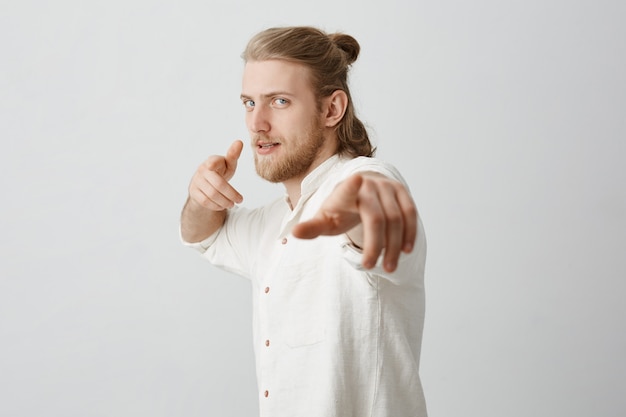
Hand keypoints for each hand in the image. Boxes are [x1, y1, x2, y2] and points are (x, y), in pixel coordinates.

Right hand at [188, 139, 243, 210]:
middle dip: (231, 194)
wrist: (205, 184)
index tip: (211, 166)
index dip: (213, 163)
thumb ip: (233, 155)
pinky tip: (223, 206)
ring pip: (212, 195)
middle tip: (240, 200)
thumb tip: (239, 142)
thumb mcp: (228, 164)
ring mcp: (196, 181)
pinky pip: (205, 201)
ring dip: (225, 202)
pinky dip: (216, 206)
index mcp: (212, 160)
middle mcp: (202, 170)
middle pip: (218, 184)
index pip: (213, 162)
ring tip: (232, 204)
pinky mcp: (193, 192)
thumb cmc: (220, 171)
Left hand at [291, 173, 417, 272]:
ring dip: (394, 246)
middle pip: (377, 218)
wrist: (361, 189)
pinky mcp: (401, 191)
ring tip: (389, 267)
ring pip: (397, 219)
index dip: (351, 185)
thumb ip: (312, 228)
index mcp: (346, 191)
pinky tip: (405, 251)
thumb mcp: (326, 219)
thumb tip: (294, 234)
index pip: (348, 189)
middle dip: (375, 245)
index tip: (356, 180)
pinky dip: (410, 233)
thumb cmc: (340, 209)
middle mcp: (369, 185)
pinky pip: (410, 214)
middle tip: (370, 266)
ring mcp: (387, 187)